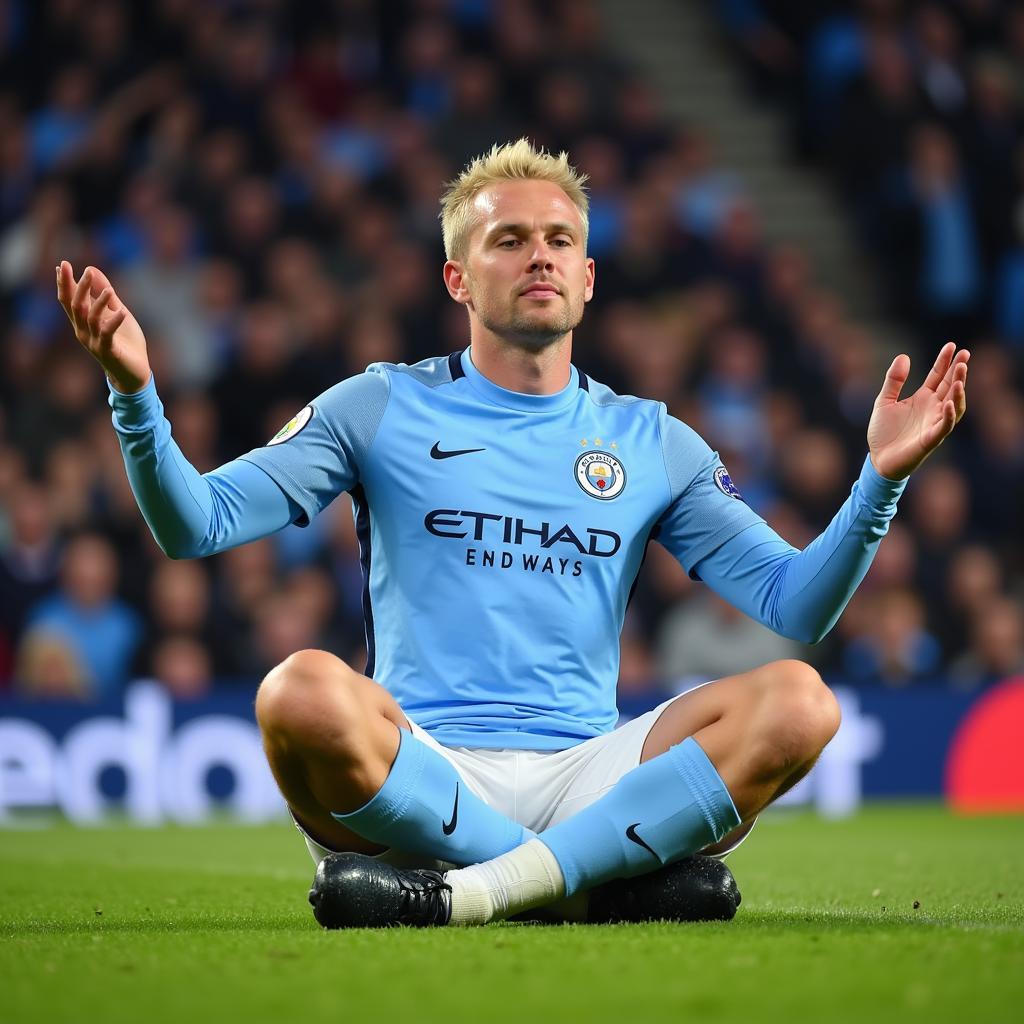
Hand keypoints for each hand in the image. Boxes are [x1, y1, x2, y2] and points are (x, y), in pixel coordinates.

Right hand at [56, 261, 151, 393]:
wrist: (133, 373)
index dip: (65, 284)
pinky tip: (123, 312)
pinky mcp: (108, 351)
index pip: (68, 300)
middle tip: (86, 271)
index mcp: (83, 322)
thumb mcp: (117, 313)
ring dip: (99, 303)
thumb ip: (106, 295)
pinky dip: (114, 322)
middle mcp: (83, 331)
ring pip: (90, 318)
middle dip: (79, 288)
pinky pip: (107, 334)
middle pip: (76, 306)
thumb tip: (92, 269)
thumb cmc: (125, 342)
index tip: (63, 265)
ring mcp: (93, 342)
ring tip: (109, 290)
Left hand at [867, 342, 968, 479]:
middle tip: (964, 356)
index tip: (953, 346)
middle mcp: (933, 409)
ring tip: (960, 377)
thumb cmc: (883, 432)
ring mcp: (934, 423)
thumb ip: (893, 380)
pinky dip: (949, 416)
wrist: (878, 459)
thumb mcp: (884, 401)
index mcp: (923, 398)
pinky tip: (949, 404)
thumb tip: (904, 356)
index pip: (938, 376)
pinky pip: (944, 427)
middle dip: (958, 372)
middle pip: (950, 387)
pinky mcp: (930, 440)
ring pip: (954, 406)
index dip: (945, 362)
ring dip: (958, 392)